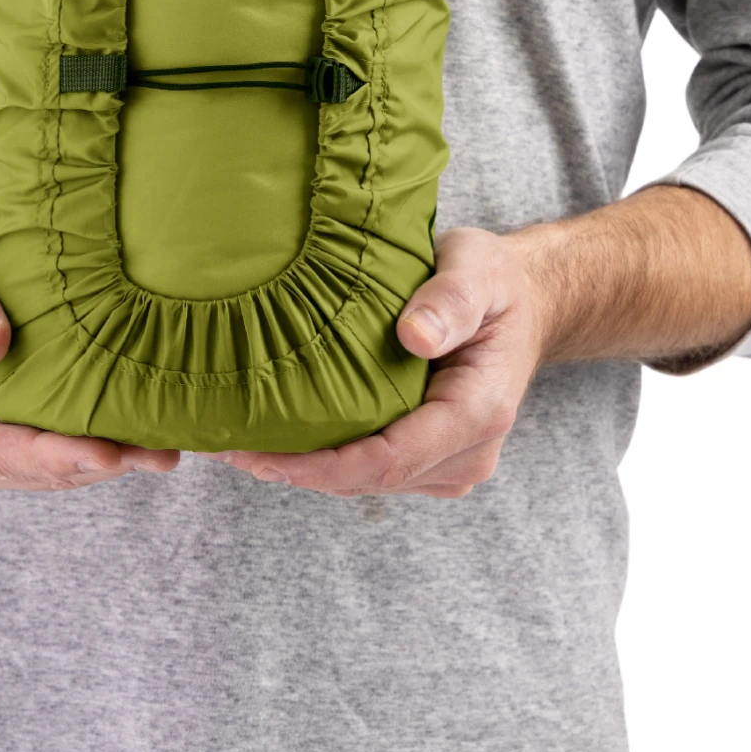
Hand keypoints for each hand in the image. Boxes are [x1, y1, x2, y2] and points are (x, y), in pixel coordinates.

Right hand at [0, 212, 180, 491]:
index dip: (48, 456)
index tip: (104, 453)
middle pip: (25, 470)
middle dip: (91, 466)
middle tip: (158, 456)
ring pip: (47, 473)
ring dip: (105, 465)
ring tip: (164, 453)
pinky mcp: (7, 442)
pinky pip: (54, 456)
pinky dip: (99, 450)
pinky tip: (146, 441)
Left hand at [215, 227, 545, 497]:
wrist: (525, 303)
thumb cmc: (495, 281)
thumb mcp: (478, 269)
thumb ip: (449, 300)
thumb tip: (412, 337)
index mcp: (478, 411)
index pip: (389, 459)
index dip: (321, 466)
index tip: (261, 454)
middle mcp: (468, 451)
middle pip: (370, 479)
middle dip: (298, 471)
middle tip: (225, 446)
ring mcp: (451, 462)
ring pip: (367, 481)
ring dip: (306, 470)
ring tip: (238, 443)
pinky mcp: (433, 459)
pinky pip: (374, 470)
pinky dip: (326, 460)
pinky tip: (279, 438)